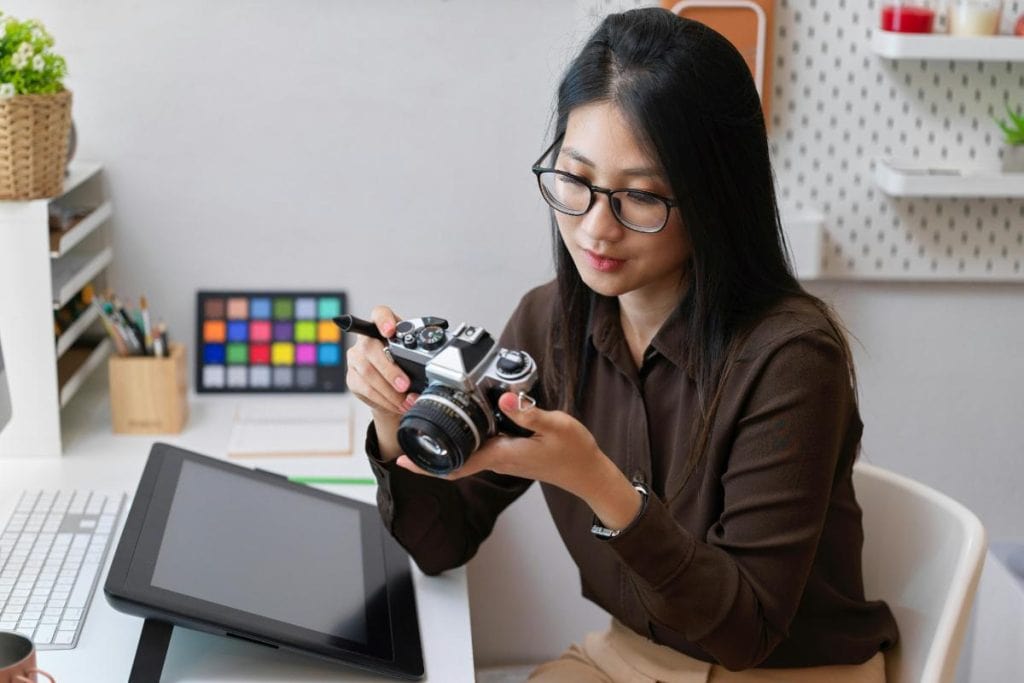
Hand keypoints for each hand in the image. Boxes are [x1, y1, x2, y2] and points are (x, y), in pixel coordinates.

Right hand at [345, 306, 417, 459]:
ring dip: (390, 390)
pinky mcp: (352, 377)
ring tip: (406, 400)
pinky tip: (397, 404)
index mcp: (382, 327)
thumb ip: (420, 351)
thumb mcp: (414, 354)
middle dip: (390, 370)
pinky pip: (366, 389)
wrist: (394, 389)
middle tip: (405, 385)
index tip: (390, 331)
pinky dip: (384, 399)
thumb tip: (439, 358)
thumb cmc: (406, 367)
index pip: (379, 314)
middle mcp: (366, 340)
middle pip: (371, 348)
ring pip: (368, 372)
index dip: (383, 320)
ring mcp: (356, 358)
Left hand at [395, 393, 641, 526]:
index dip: (427, 464)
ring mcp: (504, 457)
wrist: (589, 472)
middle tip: (405, 433)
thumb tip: (502, 398)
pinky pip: (480, 449)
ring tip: (424, 425)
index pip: (456, 464)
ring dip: (444, 445)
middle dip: (427, 452)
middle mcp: (498, 459)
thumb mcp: (556, 426)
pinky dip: (464, 440)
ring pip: (465, 454)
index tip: (402, 459)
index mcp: (502, 454)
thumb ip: (528, 412)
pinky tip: (463, 424)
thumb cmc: (574, 453)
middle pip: (454, 460)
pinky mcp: (511, 452)